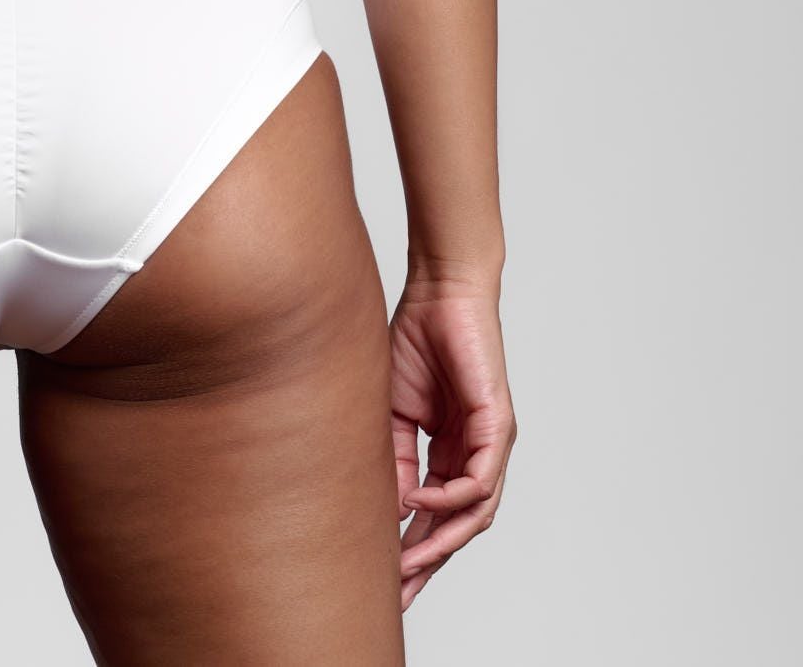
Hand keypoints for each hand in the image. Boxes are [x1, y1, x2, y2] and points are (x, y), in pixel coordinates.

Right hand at [390, 275, 514, 608]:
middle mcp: (477, 453)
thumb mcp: (394, 410)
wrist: (440, 291)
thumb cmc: (416, 339)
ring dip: (442, 541)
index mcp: (450, 451)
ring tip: (409, 563)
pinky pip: (480, 479)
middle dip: (428, 561)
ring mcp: (491, 442)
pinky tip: (420, 504)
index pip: (436, 514)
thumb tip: (392, 507)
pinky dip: (451, 498)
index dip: (412, 547)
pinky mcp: (498, 424)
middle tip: (401, 594)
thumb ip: (396, 458)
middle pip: (459, 525)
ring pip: (476, 513)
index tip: (386, 578)